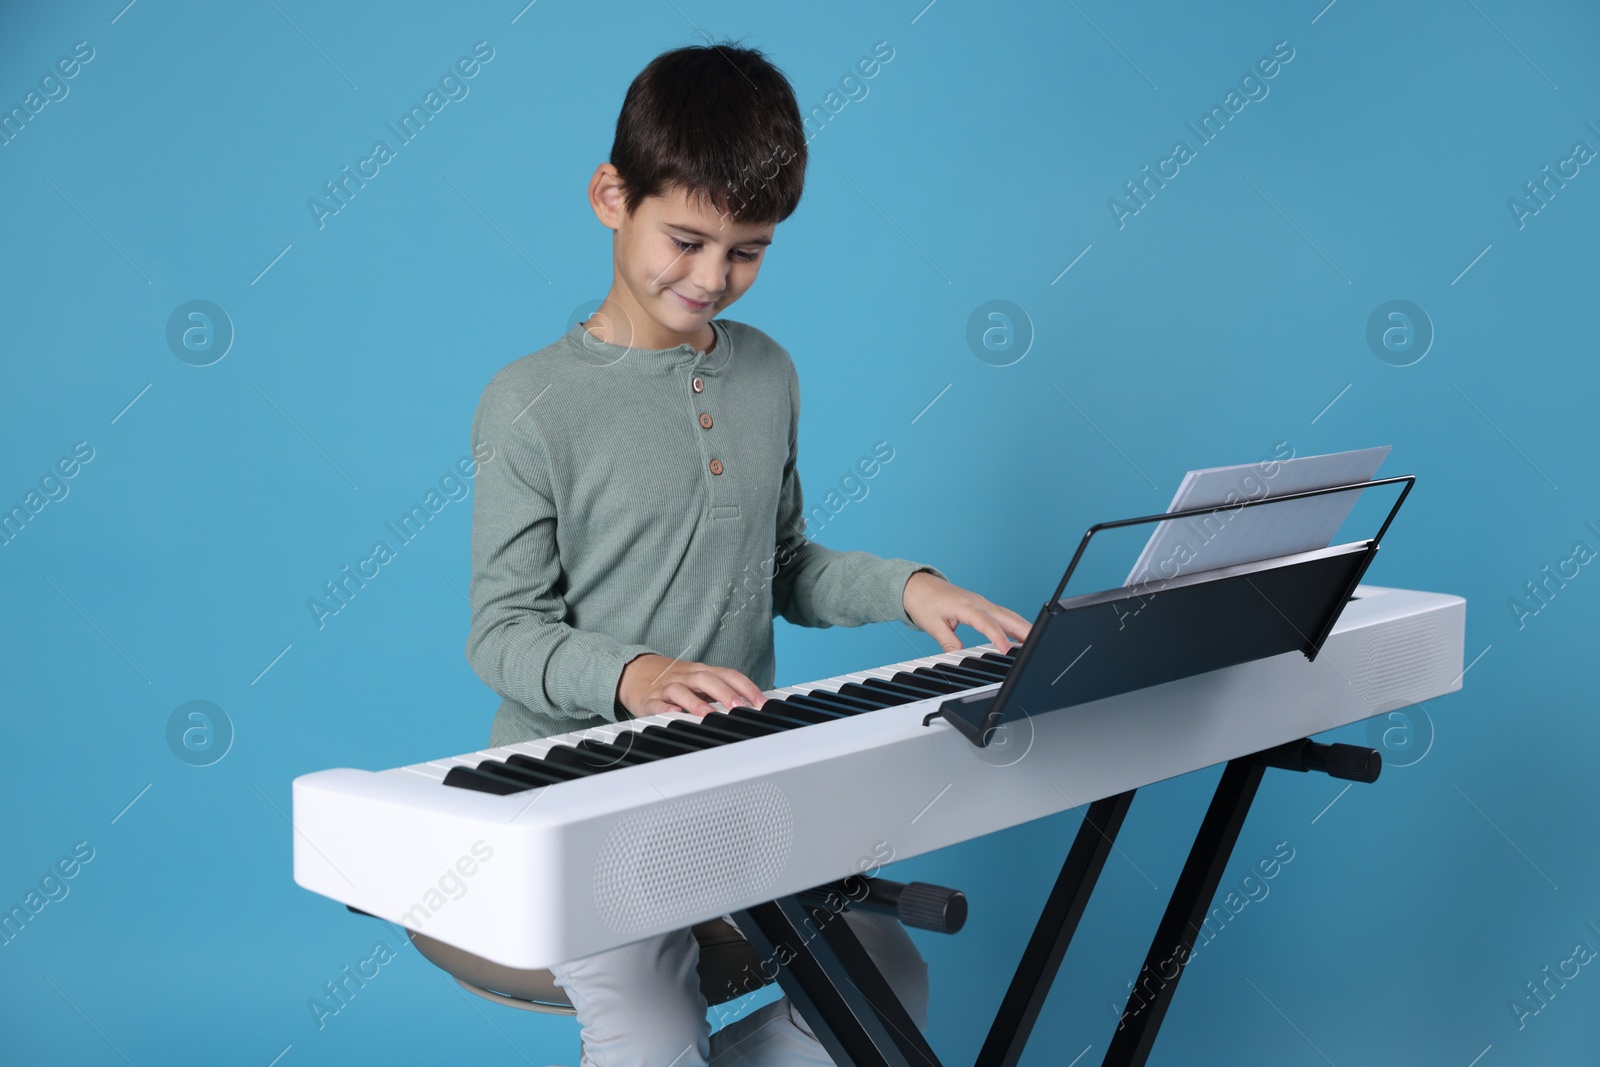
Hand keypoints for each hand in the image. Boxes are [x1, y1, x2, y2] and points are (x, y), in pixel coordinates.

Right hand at [616, 653, 767, 717]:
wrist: (634, 673)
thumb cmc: (675, 681)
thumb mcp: (699, 681)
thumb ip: (722, 690)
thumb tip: (752, 704)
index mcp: (702, 671)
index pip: (728, 674)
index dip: (746, 687)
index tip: (761, 702)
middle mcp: (686, 676)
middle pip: (706, 679)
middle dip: (725, 693)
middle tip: (739, 707)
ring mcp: (667, 687)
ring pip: (681, 690)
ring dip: (696, 702)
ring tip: (709, 714)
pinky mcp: (650, 700)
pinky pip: (657, 703)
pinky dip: (666, 709)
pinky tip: (674, 715)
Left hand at [902, 570, 1031, 653]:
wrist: (917, 585)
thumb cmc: (924, 602)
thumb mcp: (933, 626)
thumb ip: (949, 644)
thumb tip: (960, 659)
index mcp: (966, 606)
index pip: (988, 624)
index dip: (999, 638)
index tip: (1007, 651)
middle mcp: (979, 602)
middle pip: (1007, 617)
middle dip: (1024, 630)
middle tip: (1037, 644)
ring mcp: (982, 602)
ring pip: (1008, 615)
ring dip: (1022, 627)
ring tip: (1036, 641)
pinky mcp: (982, 605)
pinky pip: (1003, 614)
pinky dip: (1014, 623)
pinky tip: (1020, 634)